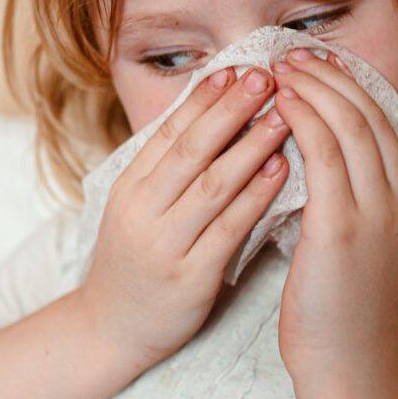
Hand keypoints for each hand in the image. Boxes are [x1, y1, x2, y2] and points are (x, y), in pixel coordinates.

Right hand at [78, 65, 290, 370]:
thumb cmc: (138, 262)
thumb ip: (170, 169)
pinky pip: (227, 230)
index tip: (236, 68)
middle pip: (190, 150)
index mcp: (130, 187)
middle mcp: (142, 211)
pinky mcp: (189, 278)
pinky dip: (254, 198)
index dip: (202, 99)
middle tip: (265, 77)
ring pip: (211, 186)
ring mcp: (165, 245)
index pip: (167, 132)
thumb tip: (214, 116)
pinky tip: (279, 172)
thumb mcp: (139, 208)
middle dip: (229, 110)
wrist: (112, 330)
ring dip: (250, 147)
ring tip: (285, 116)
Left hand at [270, 48, 397, 383]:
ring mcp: (379, 214)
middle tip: (293, 54)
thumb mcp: (359, 250)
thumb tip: (315, 164)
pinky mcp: (345, 229)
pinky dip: (305, 120)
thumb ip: (350, 205)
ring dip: (314, 89)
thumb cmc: (339, 313)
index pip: (383, 126)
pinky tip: (281, 103)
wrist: (347, 367)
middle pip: (371, 117)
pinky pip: (326, 156)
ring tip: (280, 68)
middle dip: (331, 77)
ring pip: (351, 127)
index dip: (350, 88)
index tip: (317, 65)